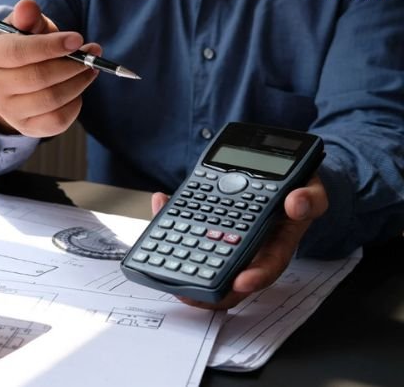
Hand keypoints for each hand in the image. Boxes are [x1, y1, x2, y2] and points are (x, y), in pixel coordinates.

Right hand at [0, 0, 101, 136]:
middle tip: (92, 54)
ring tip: (90, 69)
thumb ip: (28, 16)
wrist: (13, 81)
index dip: (51, 46)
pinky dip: (75, 104)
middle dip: (72, 65)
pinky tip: (77, 89)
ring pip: (51, 99)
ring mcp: (9, 110)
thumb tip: (28, 7)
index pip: (19, 52)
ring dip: (78, 82)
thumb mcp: (24, 28)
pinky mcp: (27, 127)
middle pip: (38, 77)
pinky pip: (57, 120)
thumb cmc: (24, 48)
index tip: (78, 39)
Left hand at [151, 176, 328, 309]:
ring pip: (204, 259)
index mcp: (277, 245)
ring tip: (164, 262)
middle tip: (187, 291)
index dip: (254, 279)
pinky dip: (175, 220)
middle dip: (207, 289)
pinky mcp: (210, 225)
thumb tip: (296, 204)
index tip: (240, 283)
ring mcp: (228, 239)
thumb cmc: (298, 193)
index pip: (266, 268)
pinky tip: (161, 208)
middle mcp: (251, 248)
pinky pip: (191, 230)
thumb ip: (309, 199)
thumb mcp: (312, 192)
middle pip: (229, 278)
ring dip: (183, 263)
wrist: (286, 180)